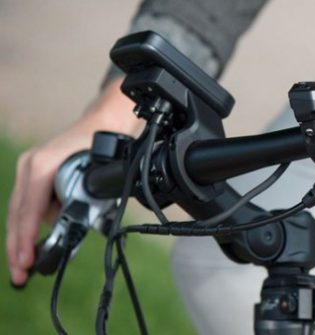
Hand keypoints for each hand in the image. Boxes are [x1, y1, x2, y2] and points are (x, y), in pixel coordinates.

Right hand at [6, 78, 137, 284]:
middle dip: (17, 247)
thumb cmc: (102, 146)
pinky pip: (31, 205)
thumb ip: (82, 198)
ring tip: (27, 265)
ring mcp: (30, 170)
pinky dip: (33, 225)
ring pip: (22, 212)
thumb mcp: (95, 174)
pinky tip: (36, 245)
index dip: (25, 238)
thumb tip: (70, 224)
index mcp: (41, 166)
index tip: (25, 261)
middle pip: (18, 214)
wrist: (104, 124)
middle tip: (20, 274)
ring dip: (24, 239)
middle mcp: (30, 166)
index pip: (28, 209)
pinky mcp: (36, 176)